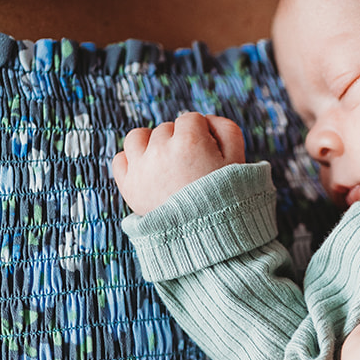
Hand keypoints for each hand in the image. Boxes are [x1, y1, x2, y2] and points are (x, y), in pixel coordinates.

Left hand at [111, 110, 244, 213]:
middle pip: (167, 129)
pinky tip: (148, 171)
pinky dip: (131, 161)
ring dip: (151, 144)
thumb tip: (206, 119)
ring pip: (138, 137)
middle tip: (192, 168)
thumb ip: (227, 130)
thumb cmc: (227, 200)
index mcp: (190, 140)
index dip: (203, 135)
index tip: (209, 155)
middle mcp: (161, 149)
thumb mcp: (239, 161)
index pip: (191, 120)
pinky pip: (120, 159)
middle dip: (179, 143)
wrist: (207, 240)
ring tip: (166, 163)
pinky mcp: (128, 186)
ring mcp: (140, 167)